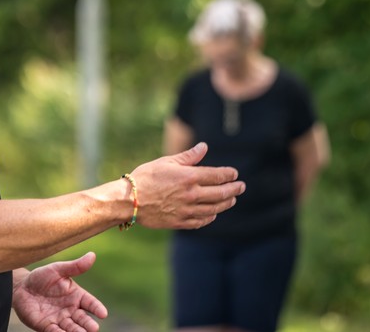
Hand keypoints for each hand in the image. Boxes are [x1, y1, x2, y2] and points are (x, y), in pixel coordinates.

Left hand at [13, 253, 107, 331]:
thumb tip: (92, 255)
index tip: (103, 313)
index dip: (97, 308)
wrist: (21, 288)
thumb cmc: (42, 277)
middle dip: (88, 324)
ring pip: (71, 328)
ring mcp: (60, 319)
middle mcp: (70, 310)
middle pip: (82, 319)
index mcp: (76, 296)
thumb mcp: (58, 269)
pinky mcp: (47, 326)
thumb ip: (75, 266)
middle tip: (93, 328)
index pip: (90, 303)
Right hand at [130, 142, 244, 229]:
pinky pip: (201, 221)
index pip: (217, 176)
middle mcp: (192, 195)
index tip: (234, 174)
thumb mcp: (166, 162)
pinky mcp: (180, 222)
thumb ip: (188, 157)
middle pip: (220, 193)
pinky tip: (213, 214)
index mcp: (189, 177)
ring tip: (232, 200)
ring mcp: (187, 210)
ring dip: (226, 204)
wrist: (129, 200)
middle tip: (241, 187)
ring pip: (214, 209)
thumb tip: (204, 147)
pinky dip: (210, 217)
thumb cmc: (145, 177)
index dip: (228, 175)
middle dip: (234, 189)